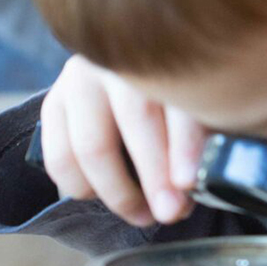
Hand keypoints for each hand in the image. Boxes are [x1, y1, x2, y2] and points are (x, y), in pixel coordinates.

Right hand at [41, 55, 208, 226]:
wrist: (134, 76)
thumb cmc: (183, 97)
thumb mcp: (208, 105)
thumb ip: (211, 133)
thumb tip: (201, 183)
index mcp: (172, 49)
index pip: (179, 97)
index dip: (185, 144)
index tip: (188, 183)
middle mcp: (123, 57)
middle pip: (136, 118)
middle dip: (154, 175)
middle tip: (170, 213)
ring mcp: (82, 78)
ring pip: (92, 144)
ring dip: (119, 191)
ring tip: (144, 215)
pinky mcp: (56, 102)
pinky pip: (60, 157)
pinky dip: (81, 187)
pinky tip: (104, 198)